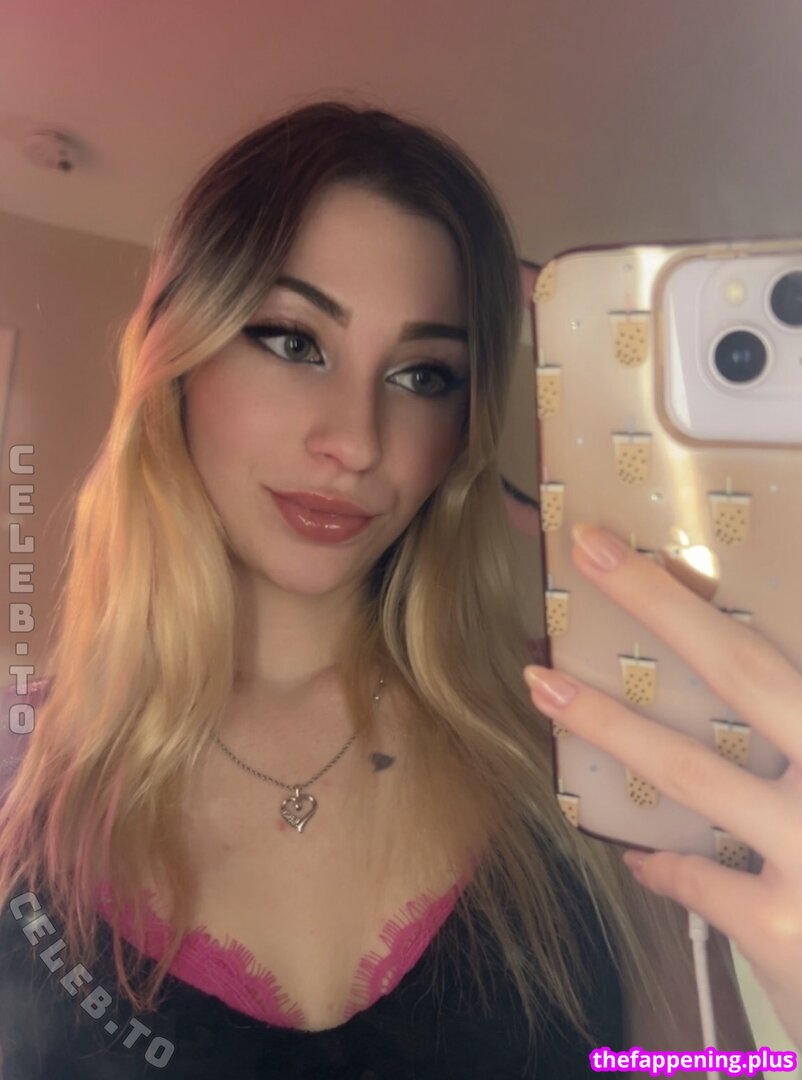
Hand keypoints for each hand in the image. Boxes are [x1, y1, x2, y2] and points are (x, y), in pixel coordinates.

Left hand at [522, 522, 801, 1050]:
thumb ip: (788, 729)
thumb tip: (750, 683)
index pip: (775, 649)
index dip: (702, 594)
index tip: (636, 545)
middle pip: (744, 669)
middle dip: (660, 601)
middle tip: (590, 549)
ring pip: (694, 769)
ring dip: (608, 723)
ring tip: (543, 685)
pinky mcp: (787, 927)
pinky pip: (694, 877)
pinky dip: (663, 863)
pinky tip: (643, 857)